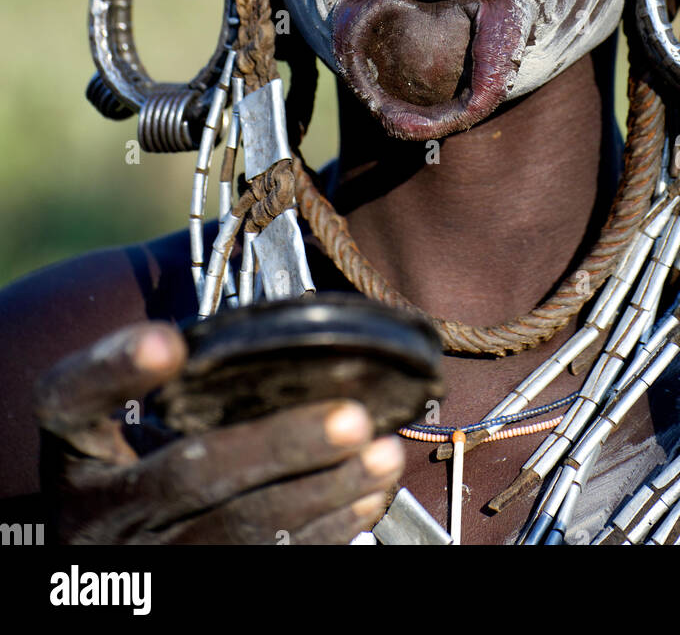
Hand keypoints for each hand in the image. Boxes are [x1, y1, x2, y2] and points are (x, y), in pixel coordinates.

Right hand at [34, 321, 403, 544]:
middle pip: (185, 476)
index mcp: (73, 447)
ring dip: (322, 493)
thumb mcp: (126, 421)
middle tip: (351, 417)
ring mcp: (138, 564)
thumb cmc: (138, 465)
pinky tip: (364, 497)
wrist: (116, 554)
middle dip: (278, 445)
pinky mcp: (183, 595)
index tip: (169, 342)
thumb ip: (182, 375)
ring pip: (235, 533)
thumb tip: (289, 311)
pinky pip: (263, 569)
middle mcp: (92, 513)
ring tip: (382, 454)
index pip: (71, 398)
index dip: (117, 368)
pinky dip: (323, 532)